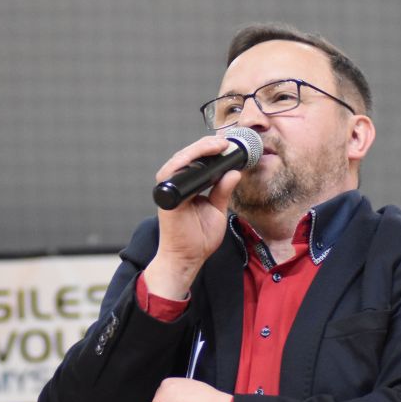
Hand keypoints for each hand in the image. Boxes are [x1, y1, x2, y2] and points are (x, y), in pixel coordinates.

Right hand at [145, 135, 243, 299]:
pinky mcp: (166, 197)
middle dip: (206, 146)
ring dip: (197, 150)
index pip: (197, 162)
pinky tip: (199, 157)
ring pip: (179, 160)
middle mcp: (177, 186)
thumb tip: (234, 172)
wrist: (187, 259)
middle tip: (225, 142)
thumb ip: (223, 191)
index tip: (228, 146)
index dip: (210, 151)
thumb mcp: (217, 211)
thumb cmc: (198, 240)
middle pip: (187, 156)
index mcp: (188, 188)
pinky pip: (172, 173)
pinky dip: (185, 162)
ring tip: (217, 146)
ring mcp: (170, 191)